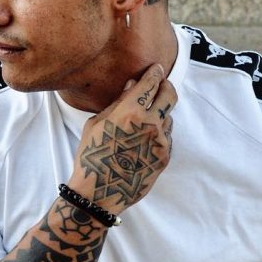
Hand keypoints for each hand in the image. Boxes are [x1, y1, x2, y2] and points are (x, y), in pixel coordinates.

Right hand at [68, 64, 175, 214]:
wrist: (99, 191)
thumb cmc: (91, 156)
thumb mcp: (96, 123)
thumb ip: (118, 102)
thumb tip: (133, 84)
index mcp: (130, 111)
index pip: (150, 82)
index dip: (155, 72)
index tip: (156, 69)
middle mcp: (150, 124)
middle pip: (170, 95)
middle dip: (166, 86)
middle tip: (161, 85)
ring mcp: (160, 142)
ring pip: (168, 118)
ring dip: (160, 114)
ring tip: (144, 122)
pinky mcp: (164, 157)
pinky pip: (167, 138)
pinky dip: (159, 134)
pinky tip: (144, 141)